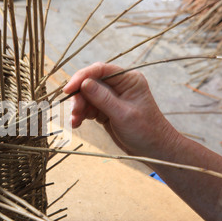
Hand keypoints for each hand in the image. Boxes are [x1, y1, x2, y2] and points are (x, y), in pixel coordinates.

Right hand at [63, 62, 181, 158]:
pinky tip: (77, 123)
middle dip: (79, 97)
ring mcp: (111, 97)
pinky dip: (81, 115)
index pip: (100, 70)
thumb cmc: (145, 130)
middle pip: (90, 83)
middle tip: (74, 112)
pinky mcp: (105, 109)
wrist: (153, 149)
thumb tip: (84, 83)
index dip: (82, 77)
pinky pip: (88, 108)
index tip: (68, 89)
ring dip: (78, 108)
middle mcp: (119, 85)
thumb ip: (103, 98)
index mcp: (128, 80)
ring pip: (86, 96)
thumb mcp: (123, 114)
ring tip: (75, 121)